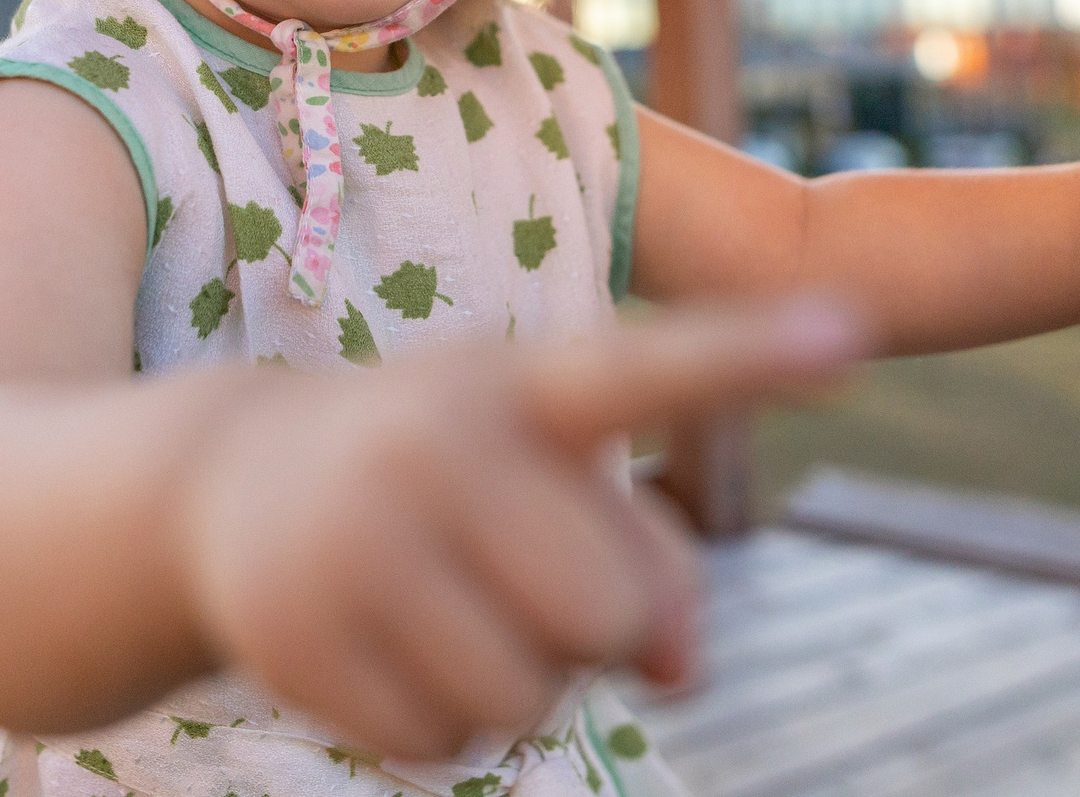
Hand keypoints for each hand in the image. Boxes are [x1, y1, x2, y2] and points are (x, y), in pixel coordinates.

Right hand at [174, 298, 860, 760]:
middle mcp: (435, 444)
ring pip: (526, 698)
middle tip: (516, 573)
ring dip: (513, 685)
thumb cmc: (444, 473)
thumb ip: (654, 553)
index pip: (647, 370)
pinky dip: (434, 721)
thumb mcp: (547, 472)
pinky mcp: (296, 635)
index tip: (851, 335)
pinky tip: (386, 645)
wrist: (228, 483)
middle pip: (608, 612)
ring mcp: (355, 539)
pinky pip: (440, 744)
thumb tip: (684, 672)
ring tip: (447, 608)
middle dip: (589, 626)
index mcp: (519, 386)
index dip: (750, 357)